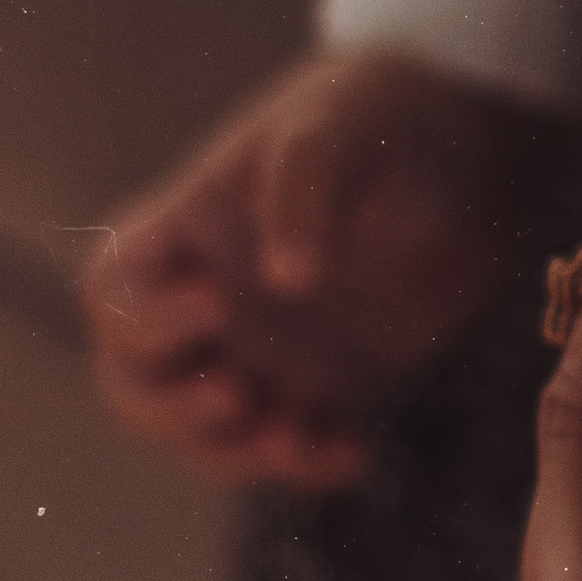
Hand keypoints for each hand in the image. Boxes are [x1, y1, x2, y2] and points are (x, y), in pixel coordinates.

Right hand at [82, 49, 542, 485]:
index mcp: (186, 233)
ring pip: (205, 433)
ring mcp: (265, 348)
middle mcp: (211, 299)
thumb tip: (288, 281)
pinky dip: (309, 463)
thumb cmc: (380, 117)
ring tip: (296, 437)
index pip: (113, 293)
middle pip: (136, 382)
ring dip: (234, 451)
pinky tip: (351, 454)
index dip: (143, 316)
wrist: (468, 148)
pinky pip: (293, 446)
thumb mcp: (337, 130)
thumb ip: (304, 191)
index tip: (219, 302)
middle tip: (238, 393)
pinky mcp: (327, 384)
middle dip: (169, 408)